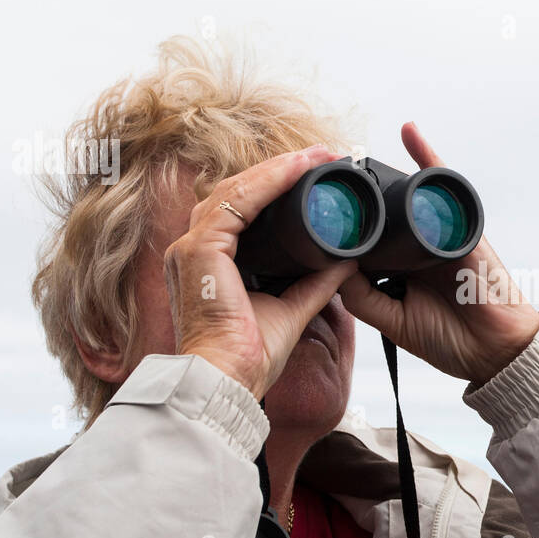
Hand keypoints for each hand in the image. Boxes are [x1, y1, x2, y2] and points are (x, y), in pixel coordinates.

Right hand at [165, 147, 360, 399]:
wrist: (228, 381)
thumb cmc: (248, 357)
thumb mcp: (291, 310)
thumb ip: (316, 283)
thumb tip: (347, 261)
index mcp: (208, 262)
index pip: (240, 210)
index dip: (275, 187)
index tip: (312, 173)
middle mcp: (192, 250)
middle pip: (237, 194)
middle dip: (279, 171)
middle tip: (320, 156)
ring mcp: (191, 248)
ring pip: (237, 191)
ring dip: (278, 169)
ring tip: (315, 156)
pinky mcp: (199, 251)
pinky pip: (237, 204)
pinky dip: (268, 183)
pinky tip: (295, 169)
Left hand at [338, 123, 538, 384]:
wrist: (494, 351)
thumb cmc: (450, 339)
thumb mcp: (393, 321)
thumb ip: (362, 296)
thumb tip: (331, 264)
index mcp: (399, 269)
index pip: (367, 240)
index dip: (344, 228)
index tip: (312, 214)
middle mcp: (416, 247)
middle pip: (383, 215)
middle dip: (358, 200)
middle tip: (324, 177)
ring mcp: (439, 233)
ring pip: (406, 196)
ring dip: (382, 177)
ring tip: (353, 156)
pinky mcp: (461, 226)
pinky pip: (443, 185)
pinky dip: (427, 157)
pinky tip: (408, 131)